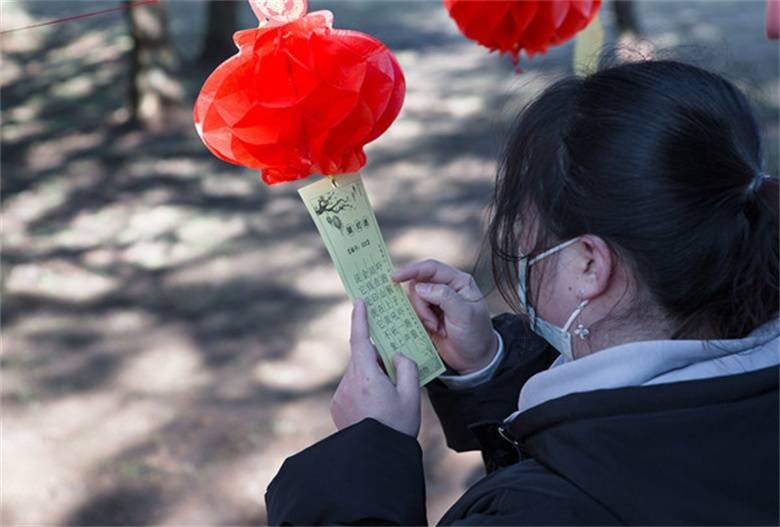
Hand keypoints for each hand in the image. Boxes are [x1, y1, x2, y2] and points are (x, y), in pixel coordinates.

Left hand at [330, 299, 420, 437]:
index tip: (359, 301)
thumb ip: (406, 368)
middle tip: (394, 368)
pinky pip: (352, 390)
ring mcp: (340, 396)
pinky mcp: (337, 407)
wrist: (374, 459)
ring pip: (357, 375)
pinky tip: (377, 408)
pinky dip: (364, 391)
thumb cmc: (396, 426)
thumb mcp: (411, 395)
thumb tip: (396, 356)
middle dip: (377, 360)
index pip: (360, 340)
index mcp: (366, 376)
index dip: (360, 319)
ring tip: (389, 397)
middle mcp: (348, 383)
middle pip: (362, 359)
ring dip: (371, 378)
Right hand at [392, 259, 496, 373]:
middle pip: (419, 283)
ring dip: (422, 314)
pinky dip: (419, 321)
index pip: (432, 268)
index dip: (412, 270)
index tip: (395, 277)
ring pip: (414, 298)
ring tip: (437, 328)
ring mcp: (436, 301)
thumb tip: (419, 286)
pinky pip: (413, 311)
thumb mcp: (464, 314)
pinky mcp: (428, 314)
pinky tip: (432, 329)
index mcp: (459, 281)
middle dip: (421, 304)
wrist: (474, 359)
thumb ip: (444, 296)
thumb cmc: (475, 334)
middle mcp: (446, 287)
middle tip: (433, 323)